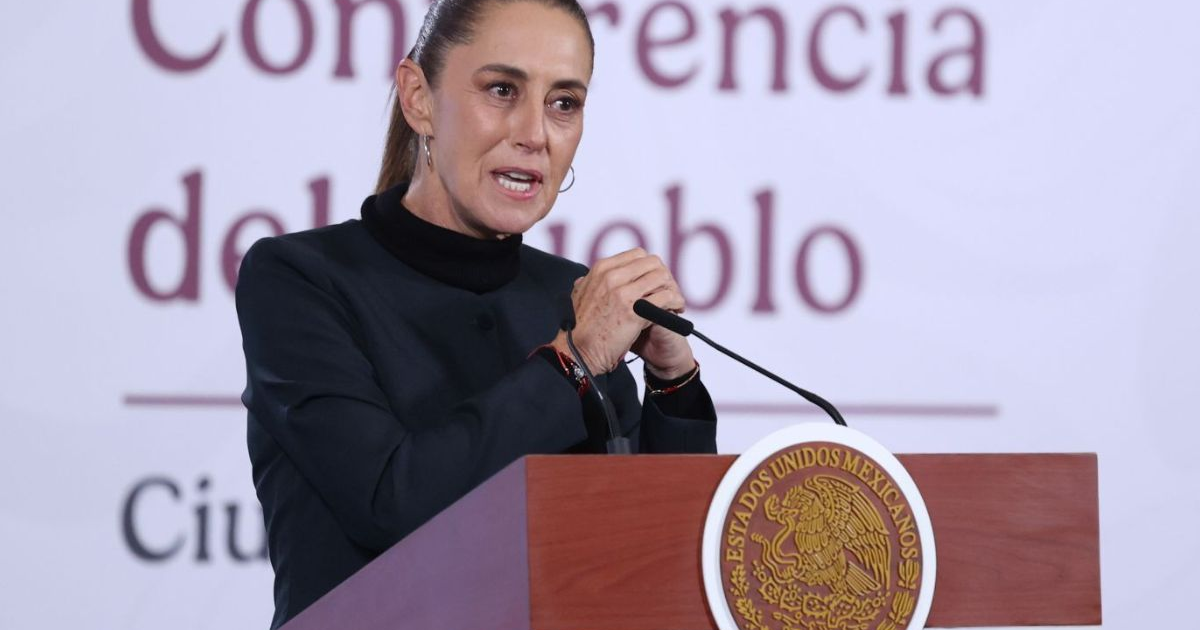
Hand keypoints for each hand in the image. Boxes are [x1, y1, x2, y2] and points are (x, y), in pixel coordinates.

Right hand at [551, 248, 695, 378]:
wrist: (578, 352)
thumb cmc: (579, 328)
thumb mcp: (580, 294)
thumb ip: (592, 281)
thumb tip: (599, 276)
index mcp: (601, 269)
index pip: (637, 255)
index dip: (650, 267)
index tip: (654, 279)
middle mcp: (612, 276)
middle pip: (653, 263)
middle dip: (664, 276)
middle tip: (667, 290)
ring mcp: (624, 293)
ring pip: (662, 277)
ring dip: (673, 288)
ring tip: (675, 302)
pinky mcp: (636, 312)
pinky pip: (666, 297)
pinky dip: (676, 301)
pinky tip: (676, 309)